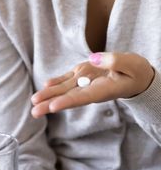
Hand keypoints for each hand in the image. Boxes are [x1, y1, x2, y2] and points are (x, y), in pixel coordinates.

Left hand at [31, 52, 155, 117]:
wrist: (136, 75)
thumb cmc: (136, 72)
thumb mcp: (132, 65)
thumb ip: (115, 61)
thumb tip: (94, 58)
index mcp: (104, 90)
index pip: (83, 97)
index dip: (68, 102)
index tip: (53, 106)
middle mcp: (92, 89)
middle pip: (69, 97)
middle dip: (51, 104)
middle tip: (35, 112)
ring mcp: (86, 81)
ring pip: (65, 89)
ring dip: (48, 95)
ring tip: (34, 101)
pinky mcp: (84, 74)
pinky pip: (68, 79)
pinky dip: (56, 82)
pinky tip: (45, 85)